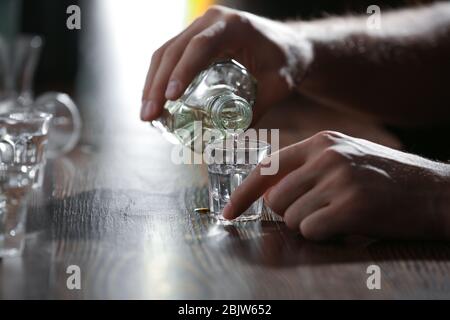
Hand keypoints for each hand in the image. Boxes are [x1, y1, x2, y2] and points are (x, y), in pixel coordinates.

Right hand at [141, 5, 311, 121]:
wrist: (291, 45)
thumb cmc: (288, 62)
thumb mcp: (278, 86)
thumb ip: (256, 111)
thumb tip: (228, 140)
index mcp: (233, 26)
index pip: (199, 47)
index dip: (181, 72)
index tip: (170, 98)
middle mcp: (212, 21)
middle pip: (174, 50)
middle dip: (157, 84)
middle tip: (149, 115)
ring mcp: (201, 27)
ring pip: (166, 52)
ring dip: (152, 83)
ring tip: (146, 114)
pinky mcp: (197, 38)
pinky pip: (171, 55)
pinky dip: (159, 77)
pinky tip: (155, 100)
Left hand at [223, 131, 449, 240]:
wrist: (434, 191)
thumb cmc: (384, 178)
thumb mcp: (344, 157)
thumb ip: (305, 169)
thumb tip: (268, 193)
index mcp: (320, 142)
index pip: (266, 168)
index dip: (243, 193)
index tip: (229, 213)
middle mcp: (326, 156)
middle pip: (275, 199)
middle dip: (290, 213)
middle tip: (318, 212)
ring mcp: (339, 179)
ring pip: (292, 218)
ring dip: (311, 225)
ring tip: (339, 215)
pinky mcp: (352, 206)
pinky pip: (312, 231)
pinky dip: (326, 235)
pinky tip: (348, 225)